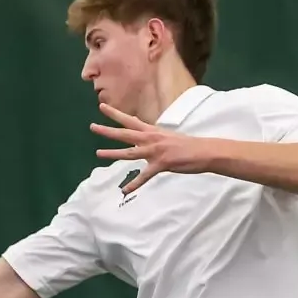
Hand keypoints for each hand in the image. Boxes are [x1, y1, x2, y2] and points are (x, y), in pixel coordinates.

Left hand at [91, 103, 214, 193]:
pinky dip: (134, 184)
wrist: (204, 151)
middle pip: (125, 133)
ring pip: (130, 153)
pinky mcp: (161, 164)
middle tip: (92, 127)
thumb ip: (152, 137)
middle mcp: (151, 139)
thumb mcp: (166, 136)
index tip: (102, 106)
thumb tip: (141, 137)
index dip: (115, 113)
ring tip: (98, 154)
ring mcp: (155, 151)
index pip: (130, 120)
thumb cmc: (187, 145)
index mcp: (152, 131)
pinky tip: (124, 190)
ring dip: (113, 154)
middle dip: (108, 130)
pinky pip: (144, 176)